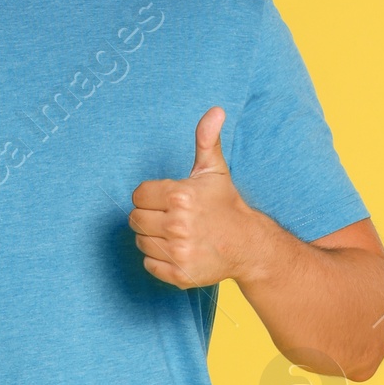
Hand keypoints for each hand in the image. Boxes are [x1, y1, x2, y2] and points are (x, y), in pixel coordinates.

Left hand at [129, 107, 247, 287]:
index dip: (151, 196)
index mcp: (180, 196)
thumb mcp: (214, 170)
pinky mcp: (179, 274)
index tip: (168, 200)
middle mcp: (177, 224)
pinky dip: (159, 260)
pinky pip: (149, 264)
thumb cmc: (225, 204)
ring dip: (153, 238)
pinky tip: (177, 251)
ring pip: (141, 242)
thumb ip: (206, 140)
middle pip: (135, 219)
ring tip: (176, 234)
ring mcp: (178, 252)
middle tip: (171, 217)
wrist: (247, 244)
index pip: (138, 196)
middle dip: (150, 217)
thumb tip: (215, 110)